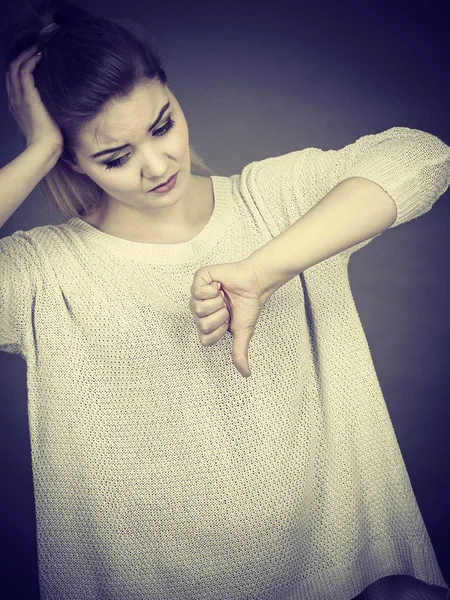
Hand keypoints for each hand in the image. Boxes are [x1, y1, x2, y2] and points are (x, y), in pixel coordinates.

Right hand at [6, 43, 63, 149]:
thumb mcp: (44, 118)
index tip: (34, 57)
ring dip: (26, 55)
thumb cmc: (49, 137)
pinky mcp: (28, 97)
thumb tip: (54, 98)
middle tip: (35, 47)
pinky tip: (39, 58)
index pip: (13, 78)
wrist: (45, 146)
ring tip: (37, 47)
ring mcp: (19, 97)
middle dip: (22, 55)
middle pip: (11, 69)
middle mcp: (15, 99)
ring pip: (16, 67)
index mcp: (17, 104)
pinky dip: (30, 62)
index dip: (21, 65)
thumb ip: (44, 107)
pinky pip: (24, 72)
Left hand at [189, 259, 268, 377]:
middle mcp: (199, 309)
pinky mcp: (199, 278)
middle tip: (226, 306)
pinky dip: (213, 289)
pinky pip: (198, 290)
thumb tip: (246, 374)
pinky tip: (219, 285)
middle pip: (200, 323)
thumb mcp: (243, 332)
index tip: (228, 321)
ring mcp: (197, 293)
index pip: (203, 338)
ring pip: (198, 308)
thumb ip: (239, 353)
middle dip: (220, 315)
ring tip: (223, 295)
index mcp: (206, 322)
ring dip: (217, 302)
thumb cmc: (248, 305)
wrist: (255, 284)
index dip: (219, 331)